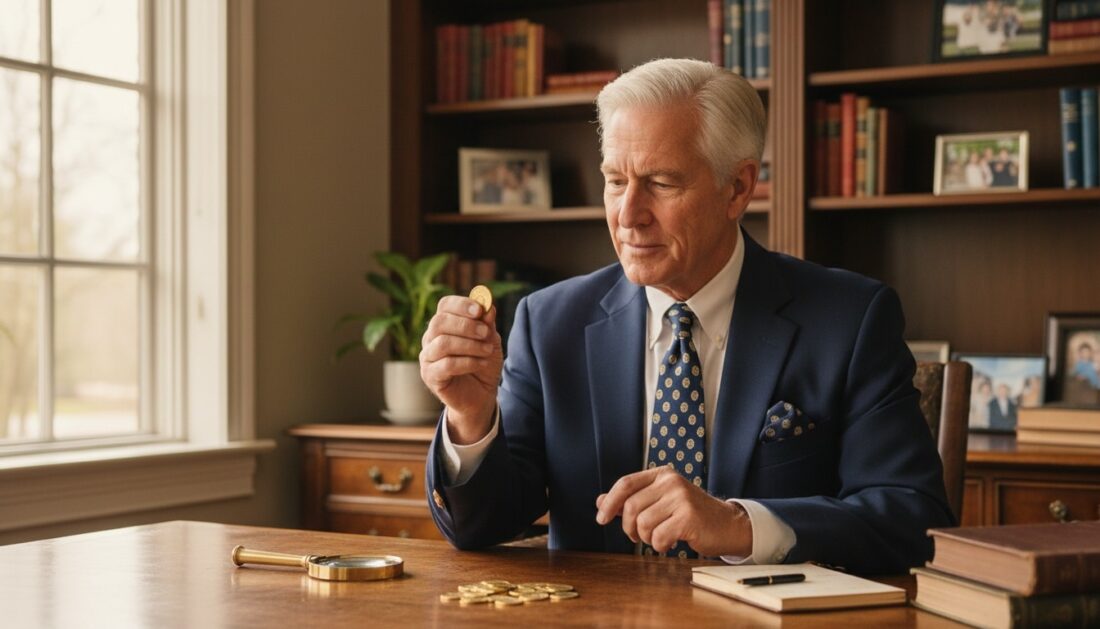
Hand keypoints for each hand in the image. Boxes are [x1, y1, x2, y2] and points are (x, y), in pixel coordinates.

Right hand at [419, 296, 502, 443]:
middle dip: (465, 325)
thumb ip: (487, 325)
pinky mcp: (430, 376)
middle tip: (485, 333)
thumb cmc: (483, 364)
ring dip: (469, 345)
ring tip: (487, 350)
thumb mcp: (490, 341)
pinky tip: (481, 363)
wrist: (482, 394)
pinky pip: (446, 365)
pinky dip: (467, 362)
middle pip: (439, 322)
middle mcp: (431, 338)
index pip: (444, 306)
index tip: (479, 310)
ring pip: (442, 343)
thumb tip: (488, 307)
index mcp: (445, 324)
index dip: (461, 305)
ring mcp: (427, 357)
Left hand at [594, 466, 752, 556]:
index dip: (609, 502)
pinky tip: (671, 542)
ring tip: (660, 538)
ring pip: (643, 523)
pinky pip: (658, 537)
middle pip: (631, 507)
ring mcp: (681, 498)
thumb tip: (600, 501)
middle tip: (639, 537)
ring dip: (647, 538)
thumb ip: (632, 500)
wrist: (727, 525)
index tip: (602, 519)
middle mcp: (671, 482)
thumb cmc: (691, 514)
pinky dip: (660, 545)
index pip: (625, 484)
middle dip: (630, 527)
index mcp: (662, 474)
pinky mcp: (689, 517)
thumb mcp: (660, 502)